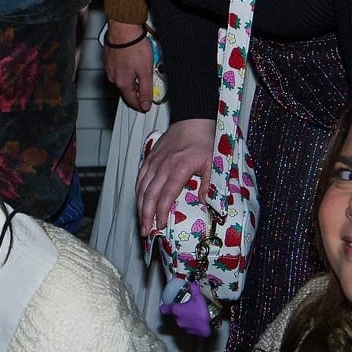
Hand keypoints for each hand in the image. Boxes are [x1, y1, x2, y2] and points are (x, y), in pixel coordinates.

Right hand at [102, 21, 154, 111]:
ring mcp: (109, 67)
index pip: (131, 100)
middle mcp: (113, 77)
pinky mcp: (108, 58)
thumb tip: (145, 104)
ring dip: (131, 77)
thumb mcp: (146, 72)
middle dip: (136, 90)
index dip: (140, 105)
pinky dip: (125, 68)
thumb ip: (145, 90)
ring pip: (122, 78)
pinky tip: (132, 61)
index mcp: (123, 82)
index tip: (145, 107)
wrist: (124, 30)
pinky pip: (117, 68)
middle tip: (146, 86)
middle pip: (126, 89)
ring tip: (140, 69)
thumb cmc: (134, 47)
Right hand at [137, 116, 211, 237]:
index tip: (160, 226)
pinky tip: (139, 201)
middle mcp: (162, 166)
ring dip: (140, 206)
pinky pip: (140, 177)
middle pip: (148, 195)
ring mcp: (154, 162)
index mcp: (178, 168)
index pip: (165, 196)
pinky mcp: (150, 158)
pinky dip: (138, 192)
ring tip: (141, 221)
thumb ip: (209, 183)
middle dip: (145, 215)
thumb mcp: (214, 162)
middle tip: (145, 232)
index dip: (160, 213)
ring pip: (141, 187)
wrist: (193, 120)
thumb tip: (203, 202)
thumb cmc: (205, 141)